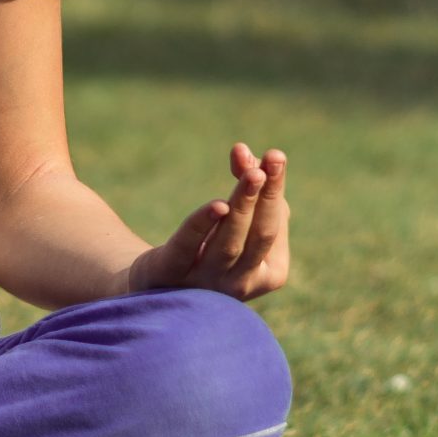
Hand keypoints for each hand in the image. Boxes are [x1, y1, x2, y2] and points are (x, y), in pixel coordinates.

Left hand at [126, 142, 290, 301]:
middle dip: (267, 197)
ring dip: (243, 205)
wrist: (161, 280)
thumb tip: (243, 151)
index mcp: (269, 273)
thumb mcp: (236, 214)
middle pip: (260, 235)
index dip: (274, 190)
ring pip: (229, 243)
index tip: (276, 155)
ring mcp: (207, 284)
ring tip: (252, 173)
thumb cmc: (212, 243)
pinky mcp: (171, 274)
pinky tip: (217, 205)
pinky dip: (202, 225)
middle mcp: (242, 284)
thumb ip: (245, 180)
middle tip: (273, 160)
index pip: (275, 227)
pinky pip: (188, 247)